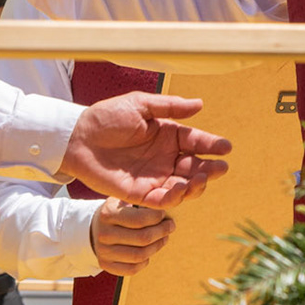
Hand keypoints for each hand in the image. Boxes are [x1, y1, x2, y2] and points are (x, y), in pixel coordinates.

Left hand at [59, 92, 229, 208]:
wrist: (78, 137)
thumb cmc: (106, 117)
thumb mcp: (139, 105)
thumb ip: (169, 106)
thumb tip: (200, 104)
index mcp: (168, 136)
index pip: (196, 142)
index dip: (212, 145)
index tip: (226, 147)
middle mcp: (165, 158)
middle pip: (195, 167)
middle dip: (210, 169)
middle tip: (219, 168)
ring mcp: (154, 177)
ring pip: (184, 187)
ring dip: (195, 185)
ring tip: (199, 178)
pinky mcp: (140, 193)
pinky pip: (162, 200)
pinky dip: (173, 198)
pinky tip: (179, 189)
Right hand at [88, 197, 176, 275]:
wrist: (94, 228)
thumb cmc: (115, 213)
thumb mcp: (122, 200)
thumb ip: (139, 202)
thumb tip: (163, 206)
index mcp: (107, 214)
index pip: (139, 219)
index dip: (156, 217)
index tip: (164, 214)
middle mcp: (104, 234)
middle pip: (142, 238)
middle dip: (161, 231)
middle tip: (170, 226)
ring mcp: (104, 252)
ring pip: (140, 255)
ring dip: (157, 246)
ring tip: (164, 238)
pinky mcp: (106, 265)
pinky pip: (132, 268)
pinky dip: (145, 261)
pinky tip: (149, 252)